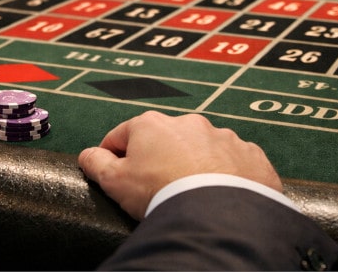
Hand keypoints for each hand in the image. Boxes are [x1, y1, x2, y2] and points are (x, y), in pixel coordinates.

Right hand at [78, 111, 281, 219]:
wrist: (216, 214)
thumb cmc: (160, 193)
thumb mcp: (114, 181)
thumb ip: (95, 162)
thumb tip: (87, 154)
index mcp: (151, 124)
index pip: (121, 135)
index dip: (113, 155)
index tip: (114, 173)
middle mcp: (188, 123)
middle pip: (164, 140)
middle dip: (158, 159)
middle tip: (156, 188)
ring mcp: (222, 137)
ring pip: (201, 149)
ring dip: (194, 164)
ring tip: (193, 192)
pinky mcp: (250, 155)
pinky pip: (233, 162)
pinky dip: (226, 174)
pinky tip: (220, 194)